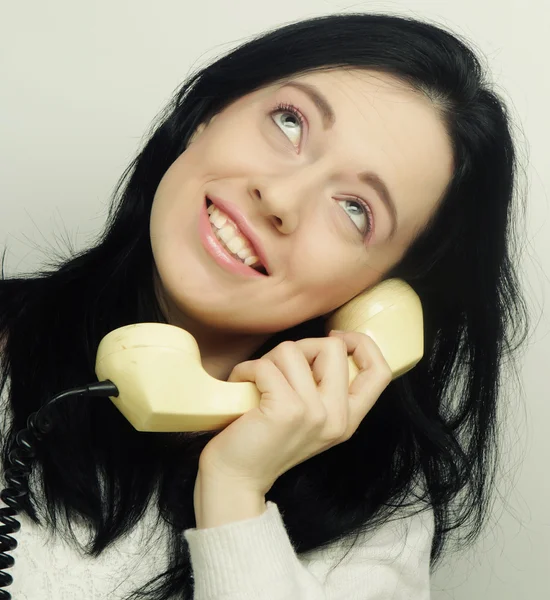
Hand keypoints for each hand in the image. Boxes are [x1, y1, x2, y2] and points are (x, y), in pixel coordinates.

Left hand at [197, 331, 391, 495]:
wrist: (236, 480)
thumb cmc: (266, 441)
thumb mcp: (310, 419)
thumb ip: (325, 388)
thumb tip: (326, 343)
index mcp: (348, 419)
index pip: (380, 372)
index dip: (361, 344)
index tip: (334, 339)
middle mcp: (338, 418)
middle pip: (334, 348)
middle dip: (299, 348)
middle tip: (278, 370)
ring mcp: (315, 414)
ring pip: (293, 350)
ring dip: (266, 360)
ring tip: (255, 383)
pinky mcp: (287, 410)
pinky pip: (265, 366)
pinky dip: (246, 370)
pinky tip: (242, 386)